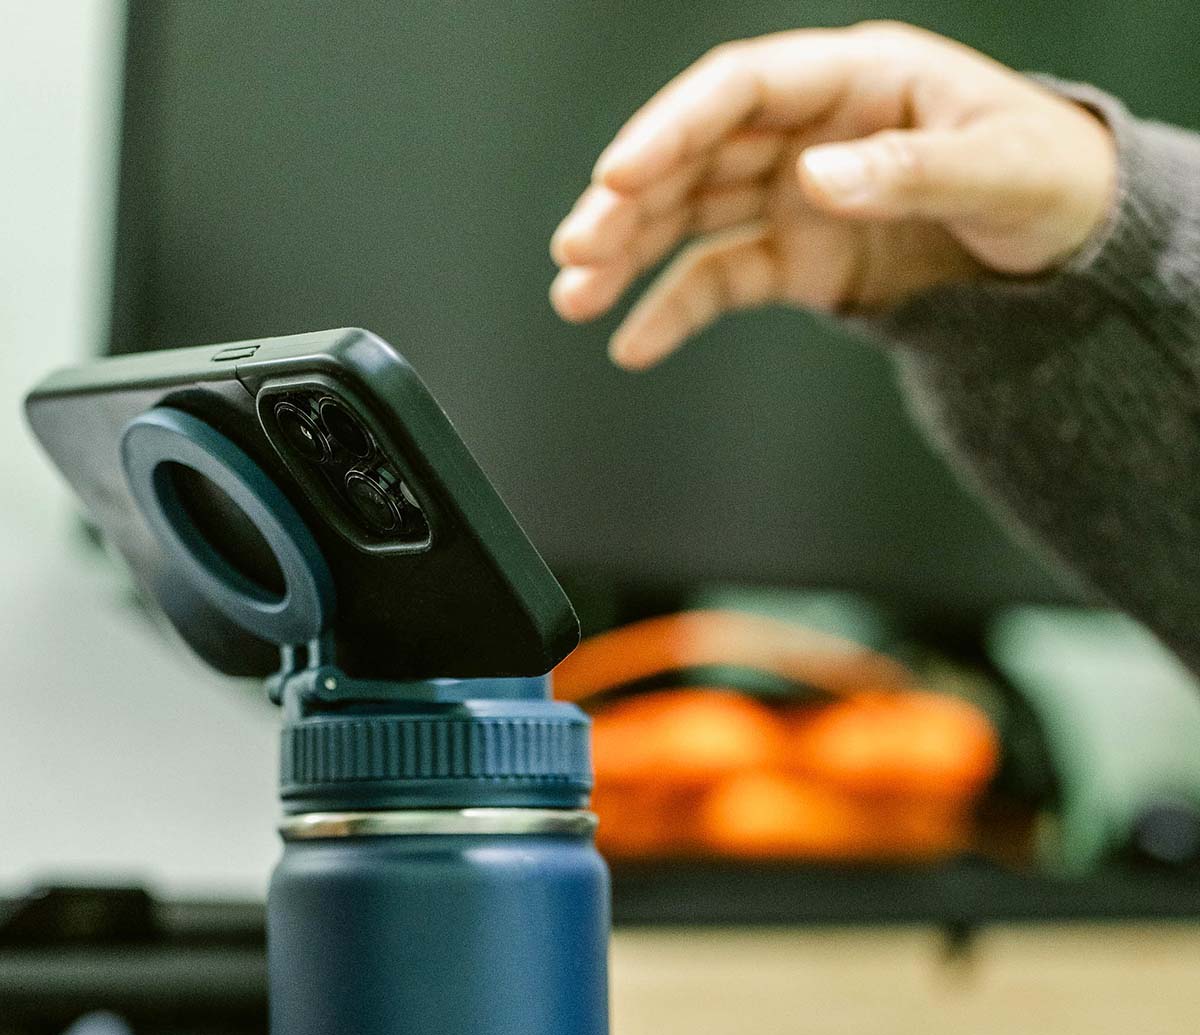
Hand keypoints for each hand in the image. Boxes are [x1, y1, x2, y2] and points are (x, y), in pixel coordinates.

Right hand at [549, 22, 1116, 368]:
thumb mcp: (999, 167)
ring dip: (628, 255)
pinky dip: (675, 311)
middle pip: (694, 155)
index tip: (617, 173)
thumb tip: (819, 176)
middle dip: (627, 200)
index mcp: (855, 79)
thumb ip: (911, 170)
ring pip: (689, 216)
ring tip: (576, 296)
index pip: (739, 89)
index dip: (671, 127)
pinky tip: (634, 343)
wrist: (1056, 241)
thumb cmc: (1043, 178)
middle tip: (576, 246)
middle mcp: (807, 133)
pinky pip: (720, 280)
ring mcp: (792, 195)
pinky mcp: (792, 256)